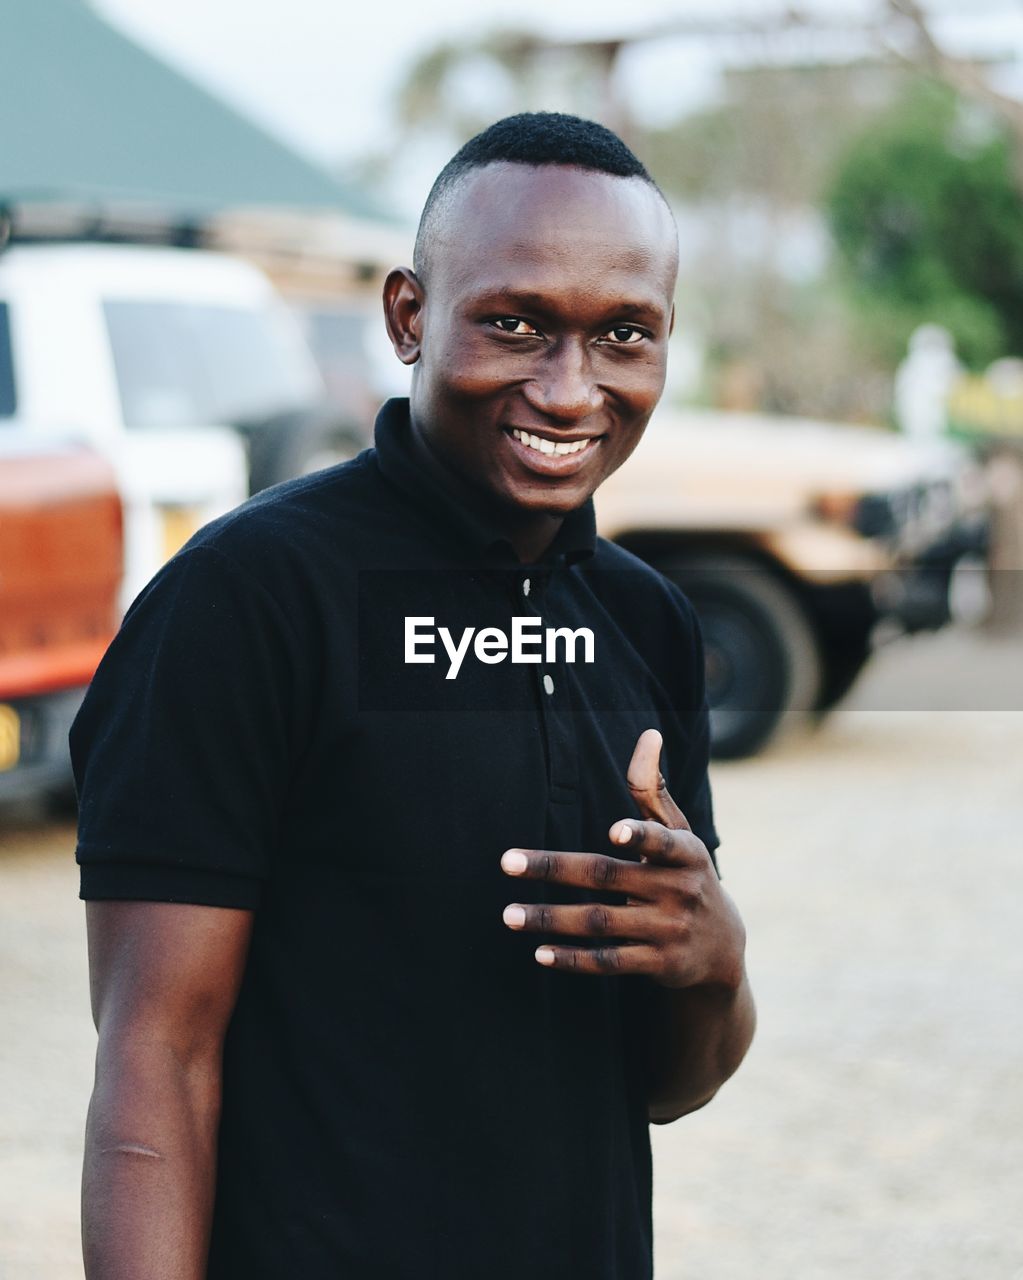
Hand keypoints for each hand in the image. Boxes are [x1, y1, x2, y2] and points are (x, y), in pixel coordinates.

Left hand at [501, 728, 745, 990]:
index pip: (662, 842)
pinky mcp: (659, 964)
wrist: (722, 948)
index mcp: (685, 852)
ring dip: (552, 919)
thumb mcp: (680, 834)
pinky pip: (609, 962)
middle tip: (506, 862)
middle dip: (555, 869)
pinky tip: (540, 952)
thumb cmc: (686, 874)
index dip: (639, 836)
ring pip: (601, 922)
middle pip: (607, 877)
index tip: (612, 831)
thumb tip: (649, 734)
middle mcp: (678, 890)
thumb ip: (654, 791)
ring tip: (509, 915)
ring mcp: (668, 930)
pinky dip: (574, 959)